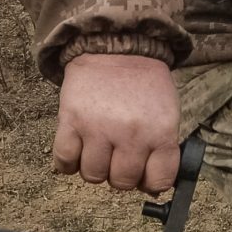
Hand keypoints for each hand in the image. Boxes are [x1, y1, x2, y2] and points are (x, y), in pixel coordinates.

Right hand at [51, 53, 180, 193]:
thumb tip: (151, 185)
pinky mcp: (71, 120)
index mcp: (161, 132)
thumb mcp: (167, 113)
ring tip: (98, 150)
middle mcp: (131, 134)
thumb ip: (162, 147)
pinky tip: (77, 150)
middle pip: (122, 182)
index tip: (145, 174)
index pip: (158, 181)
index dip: (150, 182)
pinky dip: (68, 163)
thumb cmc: (145, 84)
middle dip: (120, 175)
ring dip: (94, 168)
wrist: (116, 46)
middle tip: (118, 158)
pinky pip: (64, 161)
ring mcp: (99, 128)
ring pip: (92, 175)